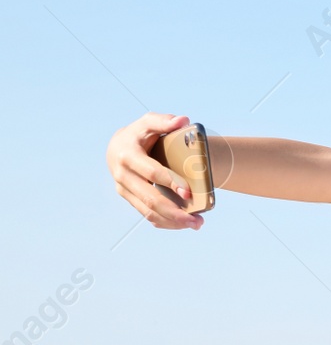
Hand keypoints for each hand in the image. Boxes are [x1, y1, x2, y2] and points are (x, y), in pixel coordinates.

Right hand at [106, 112, 203, 228]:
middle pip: (150, 199)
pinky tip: (183, 224)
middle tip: (198, 219)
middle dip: (175, 211)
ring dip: (173, 221)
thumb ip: (164, 121)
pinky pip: (147, 215)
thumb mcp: (148, 123)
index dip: (170, 182)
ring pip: (148, 211)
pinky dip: (166, 222)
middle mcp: (123, 176)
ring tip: (196, 224)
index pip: (151, 172)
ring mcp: (124, 190)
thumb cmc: (139, 134)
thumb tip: (183, 120)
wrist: (117, 147)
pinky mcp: (129, 198)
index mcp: (127, 156)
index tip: (189, 192)